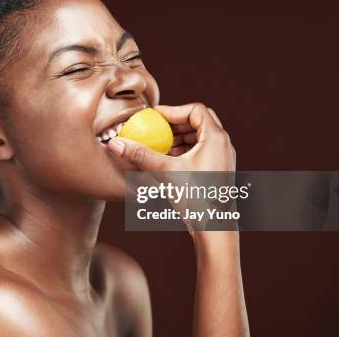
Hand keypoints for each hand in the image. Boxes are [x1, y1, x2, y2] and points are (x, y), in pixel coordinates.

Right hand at [107, 103, 236, 234]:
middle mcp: (223, 145)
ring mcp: (222, 158)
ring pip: (199, 136)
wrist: (215, 229)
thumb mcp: (165, 172)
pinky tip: (168, 160)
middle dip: (175, 123)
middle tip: (156, 127)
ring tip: (159, 144)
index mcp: (216, 138)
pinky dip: (184, 150)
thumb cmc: (197, 199)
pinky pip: (200, 150)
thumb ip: (140, 154)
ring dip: (178, 137)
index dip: (173, 110)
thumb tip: (115, 143)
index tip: (154, 116)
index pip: (195, 110)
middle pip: (198, 121)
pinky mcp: (217, 170)